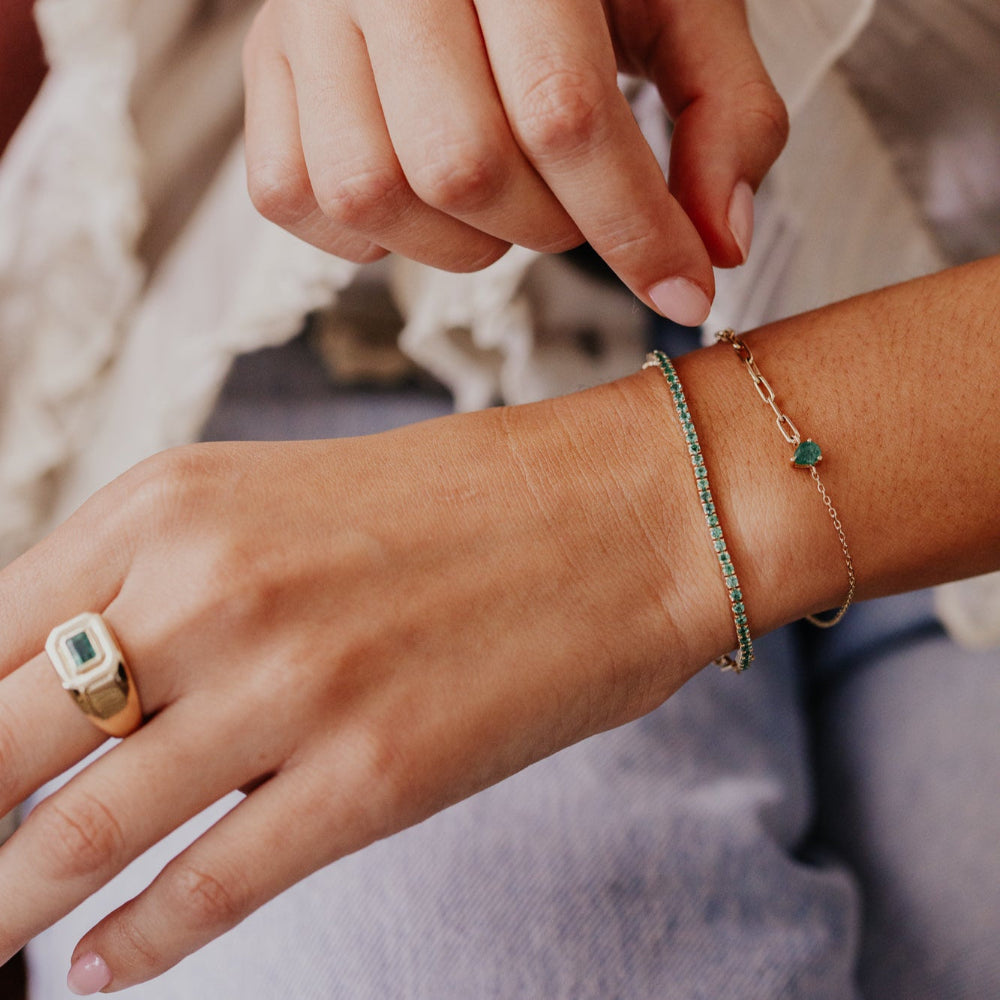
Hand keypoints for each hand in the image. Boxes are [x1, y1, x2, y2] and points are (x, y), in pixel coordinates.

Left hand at [0, 383, 722, 989]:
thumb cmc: (454, 502)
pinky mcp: (374, 774)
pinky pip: (212, 883)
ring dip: (7, 905)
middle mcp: (214, 587)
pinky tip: (106, 965)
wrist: (616, 514)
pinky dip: (142, 941)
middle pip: (4, 736)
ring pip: (82, 828)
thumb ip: (155, 582)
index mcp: (175, 503)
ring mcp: (293, 685)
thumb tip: (56, 685)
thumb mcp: (273, 501)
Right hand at [242, 0, 788, 324]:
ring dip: (460, 242)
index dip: (632, 227)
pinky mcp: (260, 68)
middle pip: (461, 166)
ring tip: (500, 199)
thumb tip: (718, 248)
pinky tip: (422, 197)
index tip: (682, 290)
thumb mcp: (677, 5)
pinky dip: (370, 236)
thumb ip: (722, 113)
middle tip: (574, 207)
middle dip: (544, 227)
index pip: (563, 115)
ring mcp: (303, 16)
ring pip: (370, 194)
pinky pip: (297, 199)